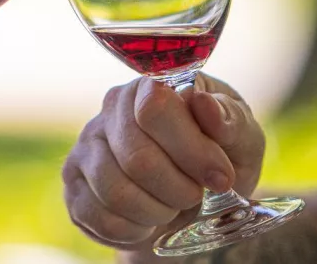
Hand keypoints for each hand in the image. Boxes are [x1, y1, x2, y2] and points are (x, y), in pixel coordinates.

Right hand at [62, 74, 264, 250]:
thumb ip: (229, 119)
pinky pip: (100, 217)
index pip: (154, 109)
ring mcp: (85, 147)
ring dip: (158, 211)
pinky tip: (149, 220)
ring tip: (173, 206)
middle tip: (197, 195)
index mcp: (149, 86)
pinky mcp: (74, 185)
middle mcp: (109, 111)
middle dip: (179, 188)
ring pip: (116, 192)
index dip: (191, 149)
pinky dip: (134, 229)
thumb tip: (202, 103)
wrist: (195, 199)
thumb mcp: (241, 138)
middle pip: (136, 157)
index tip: (219, 176)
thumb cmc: (220, 157)